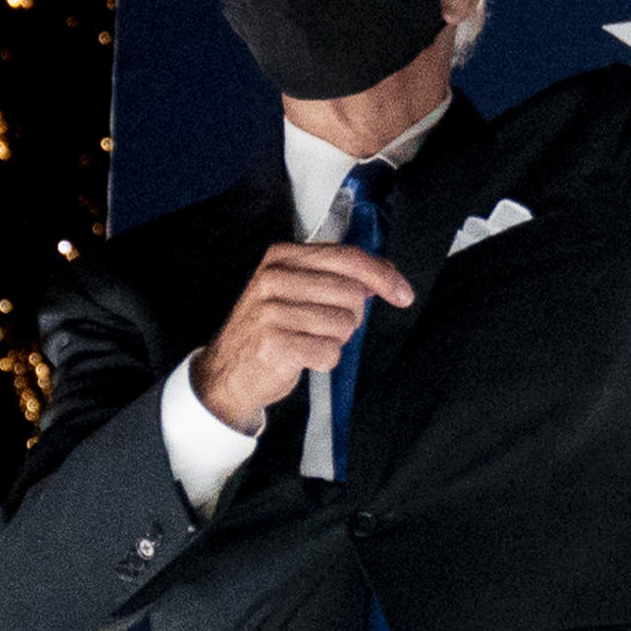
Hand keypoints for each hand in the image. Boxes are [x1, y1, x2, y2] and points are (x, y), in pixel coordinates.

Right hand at [190, 242, 414, 433]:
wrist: (226, 374)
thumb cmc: (271, 329)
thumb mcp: (296, 290)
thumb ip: (338, 277)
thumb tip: (385, 275)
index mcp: (282, 257)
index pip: (348, 257)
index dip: (383, 276)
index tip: (403, 293)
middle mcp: (273, 279)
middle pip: (352, 293)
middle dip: (350, 316)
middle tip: (322, 327)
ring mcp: (271, 312)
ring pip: (344, 324)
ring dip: (336, 340)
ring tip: (307, 341)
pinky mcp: (275, 345)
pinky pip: (330, 351)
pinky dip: (325, 360)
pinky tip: (303, 357)